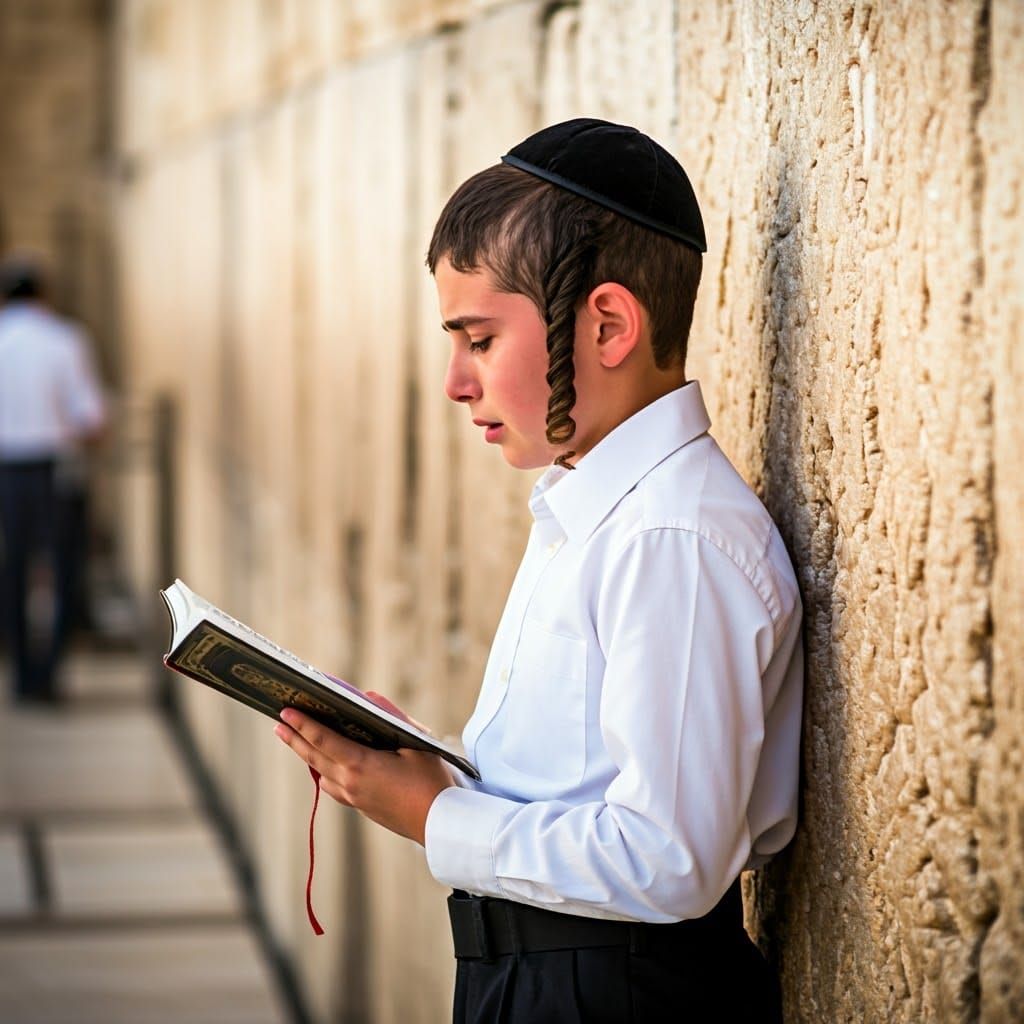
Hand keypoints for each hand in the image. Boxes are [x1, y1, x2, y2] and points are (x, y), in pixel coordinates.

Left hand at [273, 706, 452, 845]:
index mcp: (361, 765)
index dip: (303, 724)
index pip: (323, 740)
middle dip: (295, 738)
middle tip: (279, 723)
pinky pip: (333, 788)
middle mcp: (351, 783)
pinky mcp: (361, 807)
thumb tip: (369, 696)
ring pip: (321, 773)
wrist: (440, 824)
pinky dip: (323, 773)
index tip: (286, 711)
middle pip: (314, 757)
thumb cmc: (432, 782)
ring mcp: (354, 798)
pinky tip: (323, 769)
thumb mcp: (416, 743)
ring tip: (296, 740)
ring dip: (307, 755)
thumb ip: (392, 716)